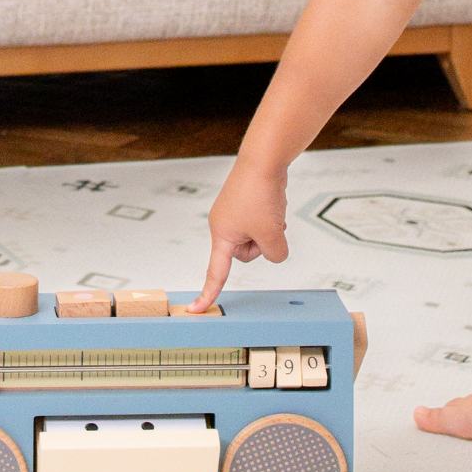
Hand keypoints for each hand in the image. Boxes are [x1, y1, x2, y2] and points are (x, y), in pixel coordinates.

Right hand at [193, 157, 289, 309]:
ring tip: (272, 210)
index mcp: (221, 235)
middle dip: (263, 243)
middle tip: (269, 224)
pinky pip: (262, 223)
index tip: (195, 311)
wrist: (264, 160)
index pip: (216, 273)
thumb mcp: (272, 233)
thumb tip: (276, 253)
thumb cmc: (260, 195)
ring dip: (270, 230)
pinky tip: (273, 203)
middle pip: (247, 254)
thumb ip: (275, 254)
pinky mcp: (245, 205)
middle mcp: (223, 226)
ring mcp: (234, 214)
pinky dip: (271, 219)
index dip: (208, 293)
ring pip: (258, 238)